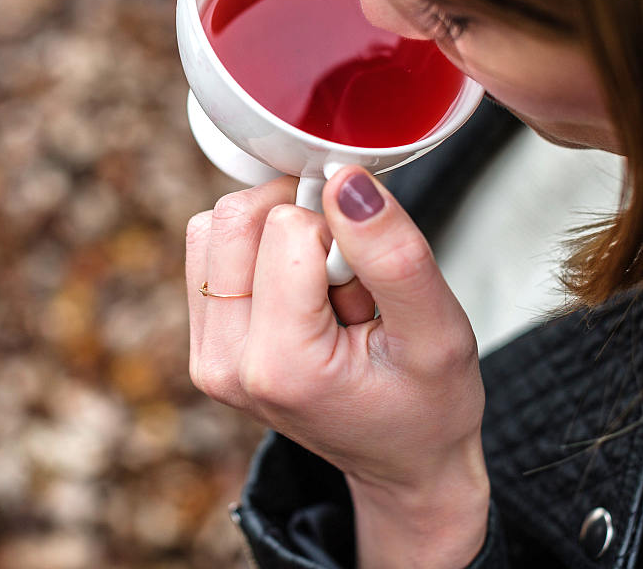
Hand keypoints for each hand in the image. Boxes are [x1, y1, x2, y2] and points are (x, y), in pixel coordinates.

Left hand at [185, 169, 488, 568]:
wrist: (402, 460)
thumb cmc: (426, 404)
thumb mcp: (439, 330)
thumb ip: (394, 253)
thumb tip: (344, 181)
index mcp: (281, 367)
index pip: (288, 228)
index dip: (341, 238)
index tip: (366, 289)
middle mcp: (226, 364)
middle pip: (236, 218)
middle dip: (303, 230)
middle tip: (344, 289)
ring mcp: (207, 356)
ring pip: (217, 227)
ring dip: (278, 239)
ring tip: (322, 295)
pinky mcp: (203, 342)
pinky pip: (208, 250)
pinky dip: (257, 252)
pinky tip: (299, 295)